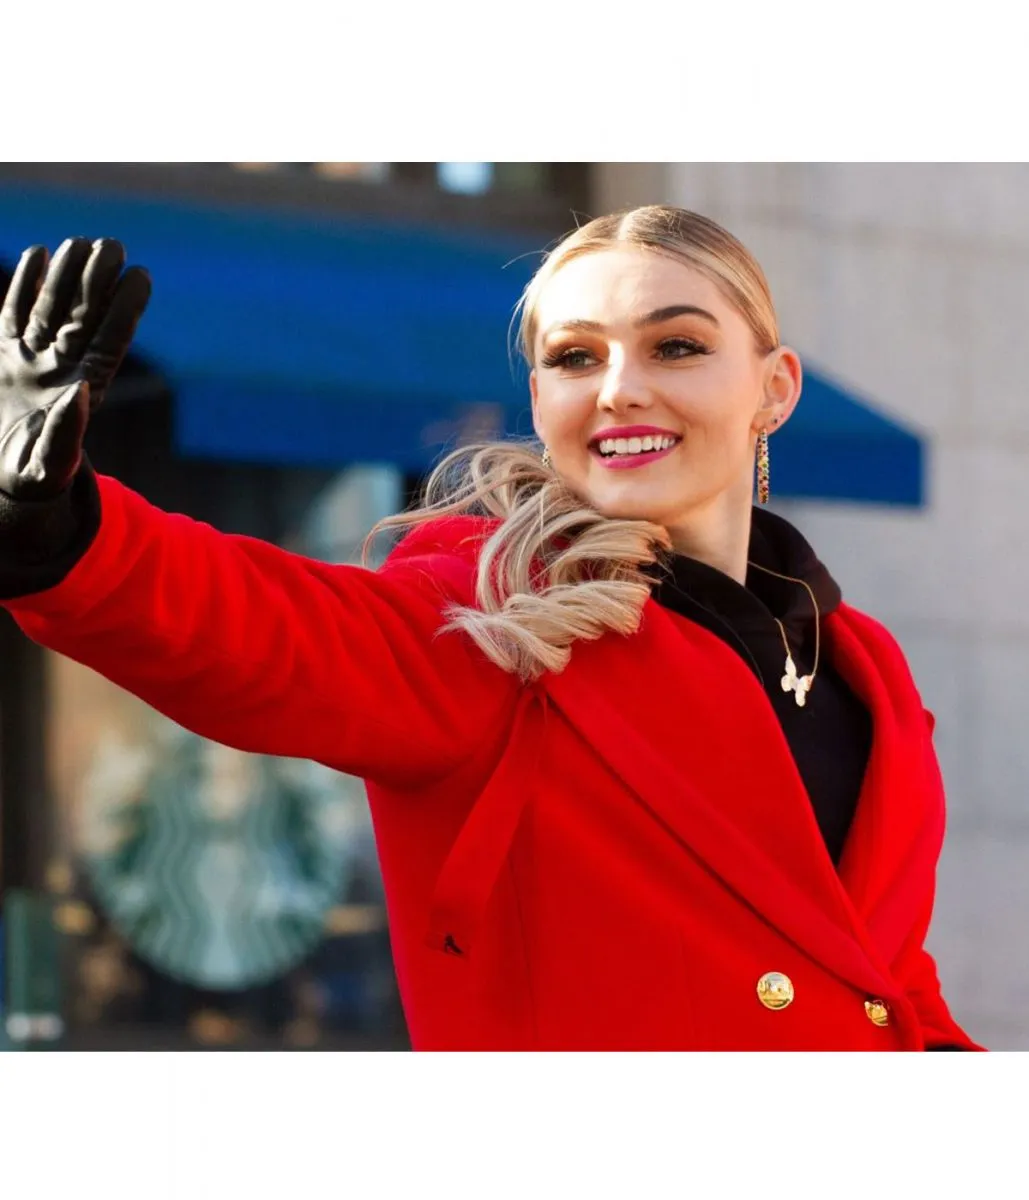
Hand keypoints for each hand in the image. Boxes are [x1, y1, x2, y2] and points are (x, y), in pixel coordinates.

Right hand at [0, 238, 150, 500]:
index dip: (127, 309)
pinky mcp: (3, 354)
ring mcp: (33, 358)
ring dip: (65, 276)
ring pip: (52, 308)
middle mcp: (63, 367)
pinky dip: (22, 285)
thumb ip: (67, 434)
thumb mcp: (49, 466)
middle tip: (113, 244)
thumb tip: (79, 392)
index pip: (111, 341)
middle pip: (85, 316)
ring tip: (79, 241)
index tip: (142, 276)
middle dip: (98, 281)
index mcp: (82, 391)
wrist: (4, 475)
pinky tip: (37, 254)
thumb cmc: (33, 478)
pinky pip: (14, 313)